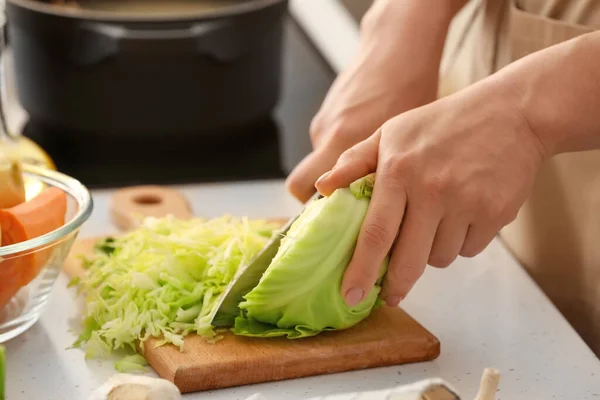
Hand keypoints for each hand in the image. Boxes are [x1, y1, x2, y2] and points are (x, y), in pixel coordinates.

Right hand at [285, 0, 456, 202]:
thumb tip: (382, 208)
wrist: (396, 47)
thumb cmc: (409, 88)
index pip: (306, 193)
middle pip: (300, 186)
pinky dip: (341, 153)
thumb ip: (383, 175)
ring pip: (319, 165)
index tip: (333, 227)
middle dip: (314, 203)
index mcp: (345, 144)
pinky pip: (327, 144)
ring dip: (336, 176)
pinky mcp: (326, 113)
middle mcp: (327, 136)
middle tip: (342, 213)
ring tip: (367, 174)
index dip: (316, 214)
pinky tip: (366, 146)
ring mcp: (323, 123)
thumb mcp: (404, 140)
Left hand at [315, 80, 546, 305]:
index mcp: (398, 170)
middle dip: (396, 285)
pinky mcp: (495, 213)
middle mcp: (431, 189)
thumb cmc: (443, 123)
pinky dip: (462, 241)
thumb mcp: (392, 132)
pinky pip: (469, 250)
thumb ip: (354, 161)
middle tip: (390, 294)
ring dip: (433, 252)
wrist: (512, 112)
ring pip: (440, 258)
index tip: (351, 296)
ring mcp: (466, 203)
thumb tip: (322, 188)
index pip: (375, 233)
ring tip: (437, 220)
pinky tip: (465, 213)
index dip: (361, 270)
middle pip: (408, 259)